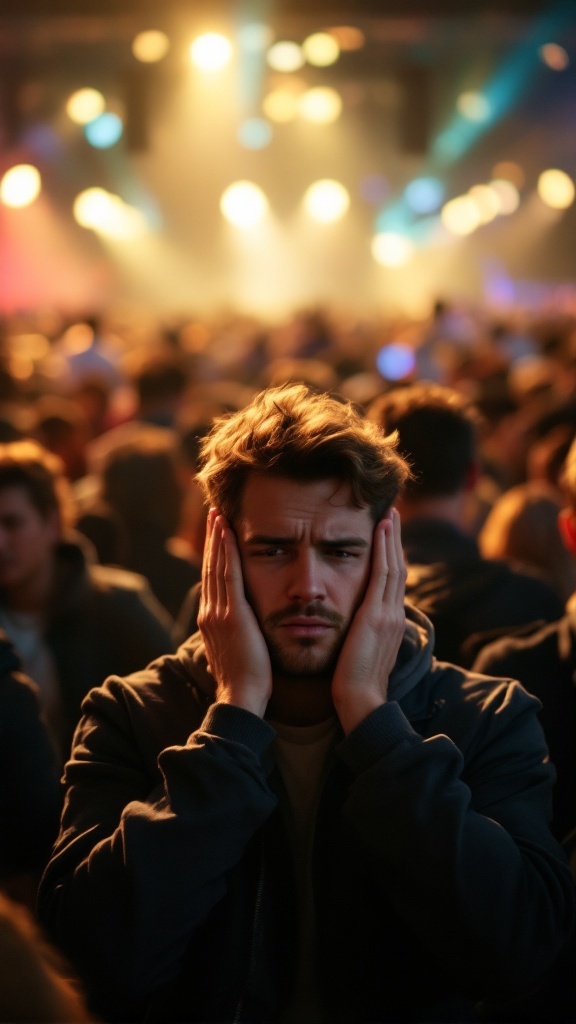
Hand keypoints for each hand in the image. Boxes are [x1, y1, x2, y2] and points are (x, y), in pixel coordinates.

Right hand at [197, 510, 271, 717]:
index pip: (212, 580)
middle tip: (214, 513)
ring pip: (216, 566)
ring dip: (217, 538)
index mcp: (211, 620)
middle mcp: (210, 612)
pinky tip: (228, 532)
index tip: (217, 534)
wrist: (242, 698)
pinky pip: (228, 574)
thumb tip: (238, 629)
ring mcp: (218, 612)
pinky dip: (226, 551)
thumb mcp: (237, 652)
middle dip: (212, 539)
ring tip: (218, 514)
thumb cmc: (246, 681)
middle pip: (210, 567)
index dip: (213, 555)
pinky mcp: (232, 614)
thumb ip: (235, 635)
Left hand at [331, 507, 405, 733]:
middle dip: (395, 542)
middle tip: (392, 515)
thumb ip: (361, 635)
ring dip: (392, 538)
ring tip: (389, 515)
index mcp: (389, 624)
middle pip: (398, 569)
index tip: (387, 538)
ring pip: (393, 566)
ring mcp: (388, 614)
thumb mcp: (360, 653)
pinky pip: (383, 573)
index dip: (391, 558)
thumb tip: (353, 626)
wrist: (360, 701)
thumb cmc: (353, 684)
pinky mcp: (377, 615)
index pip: (392, 583)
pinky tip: (381, 530)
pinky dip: (384, 549)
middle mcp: (394, 615)